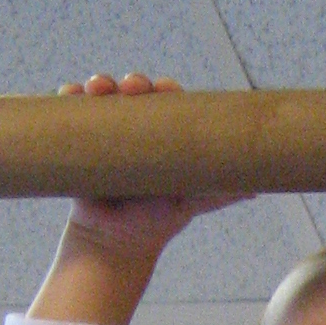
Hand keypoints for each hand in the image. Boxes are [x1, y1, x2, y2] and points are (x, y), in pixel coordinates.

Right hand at [59, 72, 239, 256]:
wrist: (115, 241)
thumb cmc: (156, 220)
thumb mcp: (189, 202)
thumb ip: (218, 193)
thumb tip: (257, 189)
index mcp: (164, 134)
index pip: (167, 101)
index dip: (164, 89)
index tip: (161, 89)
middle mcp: (135, 126)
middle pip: (133, 92)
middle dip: (131, 83)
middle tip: (130, 87)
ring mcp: (107, 130)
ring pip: (103, 96)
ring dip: (99, 84)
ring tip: (94, 89)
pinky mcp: (79, 138)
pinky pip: (73, 110)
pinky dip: (70, 98)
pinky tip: (69, 94)